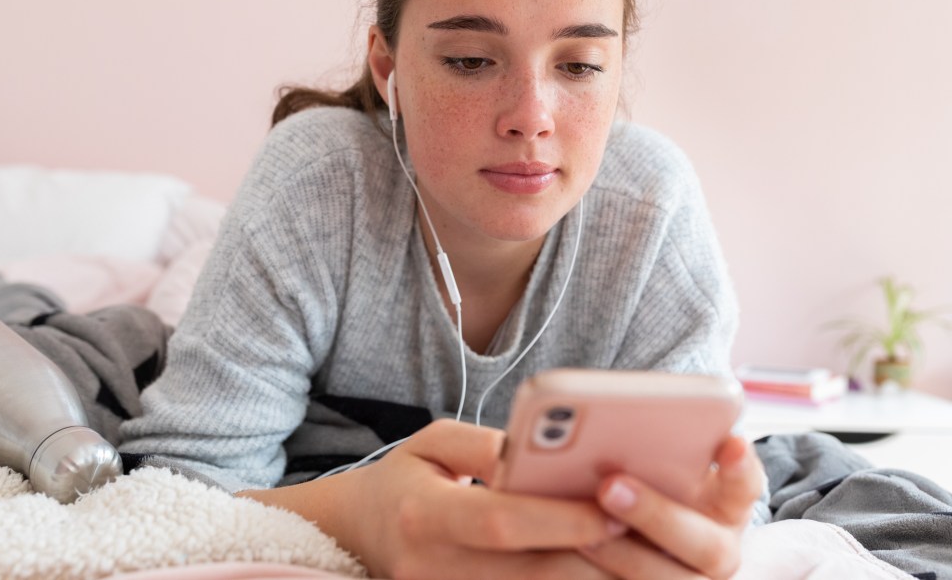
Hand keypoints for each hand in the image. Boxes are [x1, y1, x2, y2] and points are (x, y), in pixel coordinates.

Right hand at [341, 419, 626, 579]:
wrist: (355, 532)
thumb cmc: (404, 478)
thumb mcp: (433, 442)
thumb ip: (487, 446)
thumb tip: (547, 454)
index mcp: (424, 515)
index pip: (501, 522)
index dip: (560, 520)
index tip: (614, 508)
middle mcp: (433, 569)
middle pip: (530, 574)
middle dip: (596, 560)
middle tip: (653, 542)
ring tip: (640, 561)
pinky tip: (597, 574)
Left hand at [581, 435, 763, 578]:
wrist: (654, 547)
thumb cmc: (653, 489)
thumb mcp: (664, 470)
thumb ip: (657, 452)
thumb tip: (615, 419)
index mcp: (729, 505)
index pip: (746, 485)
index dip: (740, 467)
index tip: (731, 441)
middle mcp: (720, 549)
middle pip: (706, 545)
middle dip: (656, 515)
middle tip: (609, 487)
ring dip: (624, 555)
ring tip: (583, 533)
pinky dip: (599, 577)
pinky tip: (571, 554)